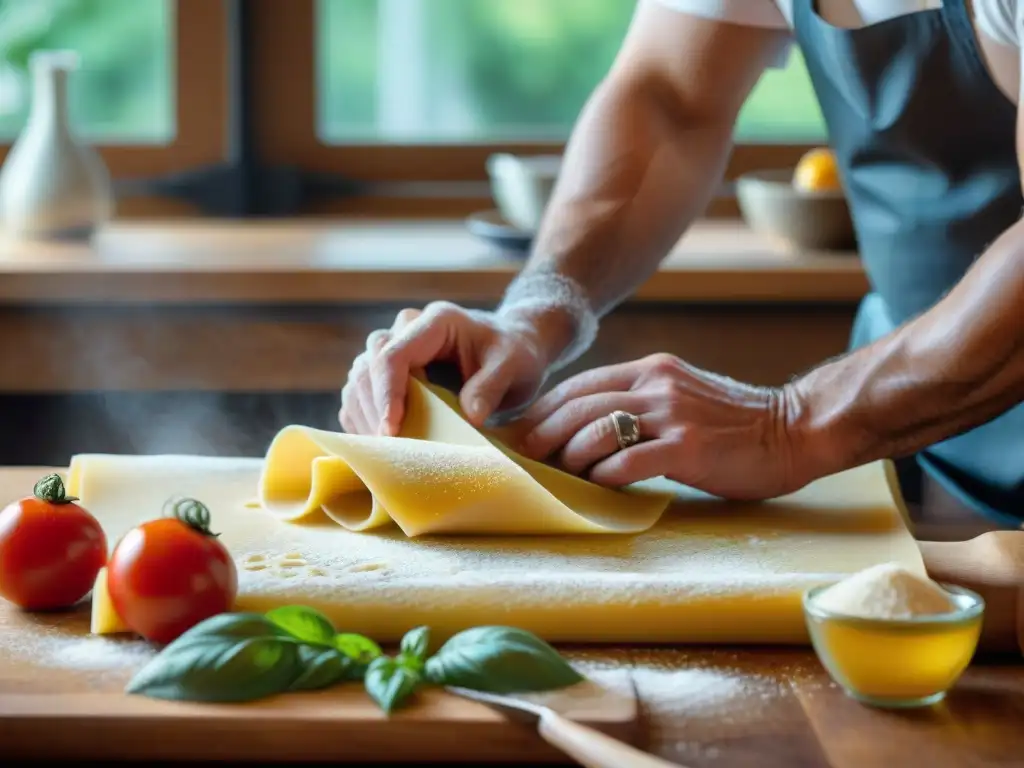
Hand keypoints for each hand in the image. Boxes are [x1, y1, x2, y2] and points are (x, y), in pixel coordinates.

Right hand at [339, 302, 550, 435]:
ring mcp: (395, 348)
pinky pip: (361, 393)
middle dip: (373, 408)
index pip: (393, 354)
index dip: (388, 393)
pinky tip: (375, 444)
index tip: (392, 430)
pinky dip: (362, 418)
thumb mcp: (514, 365)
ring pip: (359, 379)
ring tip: (382, 451)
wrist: (513, 348)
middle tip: (387, 447)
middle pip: (368, 365)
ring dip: (364, 416)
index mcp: (436, 321)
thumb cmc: (515, 353)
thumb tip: (469, 416)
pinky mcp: (390, 372)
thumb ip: (492, 385)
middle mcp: (408, 330)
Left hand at [518, 353, 805, 499]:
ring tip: (559, 473)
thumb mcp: (681, 394)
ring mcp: (672, 414)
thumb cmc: (734, 422)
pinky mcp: (688, 447)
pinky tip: (598, 486)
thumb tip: (591, 425)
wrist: (793, 430)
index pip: (582, 384)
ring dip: (570, 454)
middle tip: (524, 452)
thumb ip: (641, 401)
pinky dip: (605, 475)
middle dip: (543, 430)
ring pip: (597, 429)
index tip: (524, 428)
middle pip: (580, 404)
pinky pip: (630, 461)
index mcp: (651, 370)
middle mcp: (656, 385)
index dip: (547, 406)